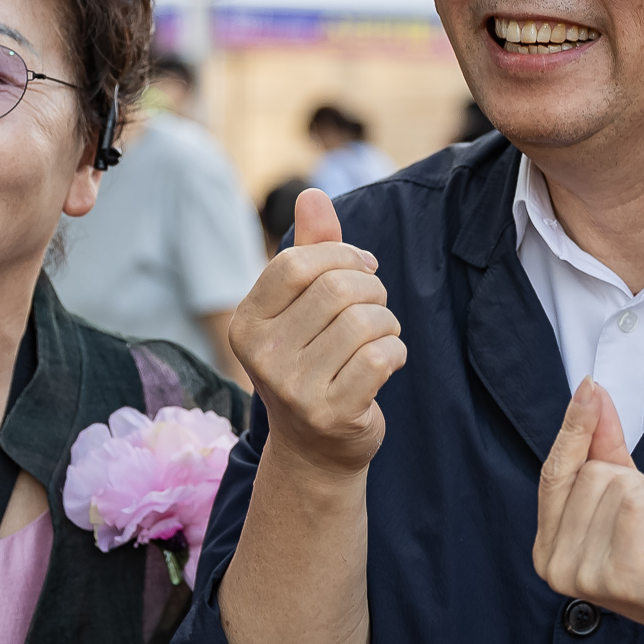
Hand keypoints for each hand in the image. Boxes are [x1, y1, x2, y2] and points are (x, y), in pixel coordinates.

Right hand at [228, 189, 404, 477]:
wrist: (316, 449)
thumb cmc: (314, 363)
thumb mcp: (304, 307)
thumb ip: (311, 249)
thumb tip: (313, 194)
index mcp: (247, 322)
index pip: (296, 263)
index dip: (342, 255)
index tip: (364, 267)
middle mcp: (262, 356)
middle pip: (337, 289)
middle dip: (372, 289)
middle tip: (376, 306)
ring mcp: (294, 388)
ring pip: (365, 321)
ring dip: (387, 322)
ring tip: (380, 337)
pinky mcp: (331, 413)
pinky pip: (382, 356)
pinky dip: (396, 352)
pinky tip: (387, 363)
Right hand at [532, 379, 643, 643]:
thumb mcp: (629, 494)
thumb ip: (603, 447)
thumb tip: (590, 394)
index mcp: (548, 547)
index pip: (554, 473)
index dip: (573, 429)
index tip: (589, 389)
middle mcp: (557, 566)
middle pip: (592, 475)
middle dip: (637, 481)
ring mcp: (587, 574)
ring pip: (620, 486)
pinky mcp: (624, 575)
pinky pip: (639, 502)